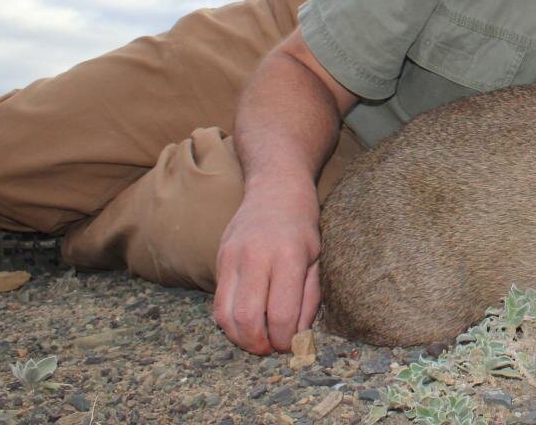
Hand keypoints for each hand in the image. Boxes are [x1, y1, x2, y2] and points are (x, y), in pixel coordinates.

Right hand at [213, 179, 322, 354]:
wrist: (275, 187)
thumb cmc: (303, 224)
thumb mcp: (317, 257)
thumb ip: (309, 298)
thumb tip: (300, 337)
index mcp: (288, 256)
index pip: (281, 313)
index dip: (286, 338)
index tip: (291, 345)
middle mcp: (256, 256)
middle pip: (248, 318)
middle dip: (260, 344)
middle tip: (272, 348)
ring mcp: (232, 257)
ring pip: (225, 315)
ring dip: (240, 338)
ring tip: (257, 340)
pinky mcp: (219, 259)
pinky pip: (217, 302)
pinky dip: (229, 321)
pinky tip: (245, 322)